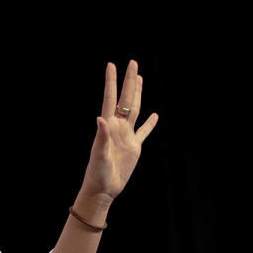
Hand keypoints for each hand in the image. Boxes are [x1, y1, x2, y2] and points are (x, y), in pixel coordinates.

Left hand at [81, 60, 158, 203]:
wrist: (104, 189)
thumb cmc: (97, 173)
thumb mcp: (99, 154)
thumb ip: (101, 136)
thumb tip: (100, 118)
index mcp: (108, 126)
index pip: (111, 99)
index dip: (111, 82)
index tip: (112, 65)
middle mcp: (118, 128)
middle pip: (126, 100)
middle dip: (129, 82)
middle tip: (132, 63)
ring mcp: (127, 136)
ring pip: (135, 110)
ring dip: (138, 94)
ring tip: (139, 79)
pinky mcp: (134, 148)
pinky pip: (144, 132)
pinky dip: (150, 124)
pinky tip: (155, 116)